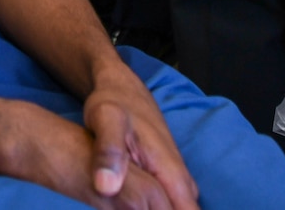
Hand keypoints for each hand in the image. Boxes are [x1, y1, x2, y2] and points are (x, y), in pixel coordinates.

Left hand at [0, 102, 176, 208]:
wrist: (120, 87)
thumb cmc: (113, 101)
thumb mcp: (105, 119)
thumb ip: (108, 152)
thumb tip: (106, 188)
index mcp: (170, 172)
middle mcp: (179, 179)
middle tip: (126, 208)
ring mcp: (174, 179)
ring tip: (127, 206)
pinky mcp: (165, 178)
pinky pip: (169, 205)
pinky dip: (156, 209)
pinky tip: (133, 207)